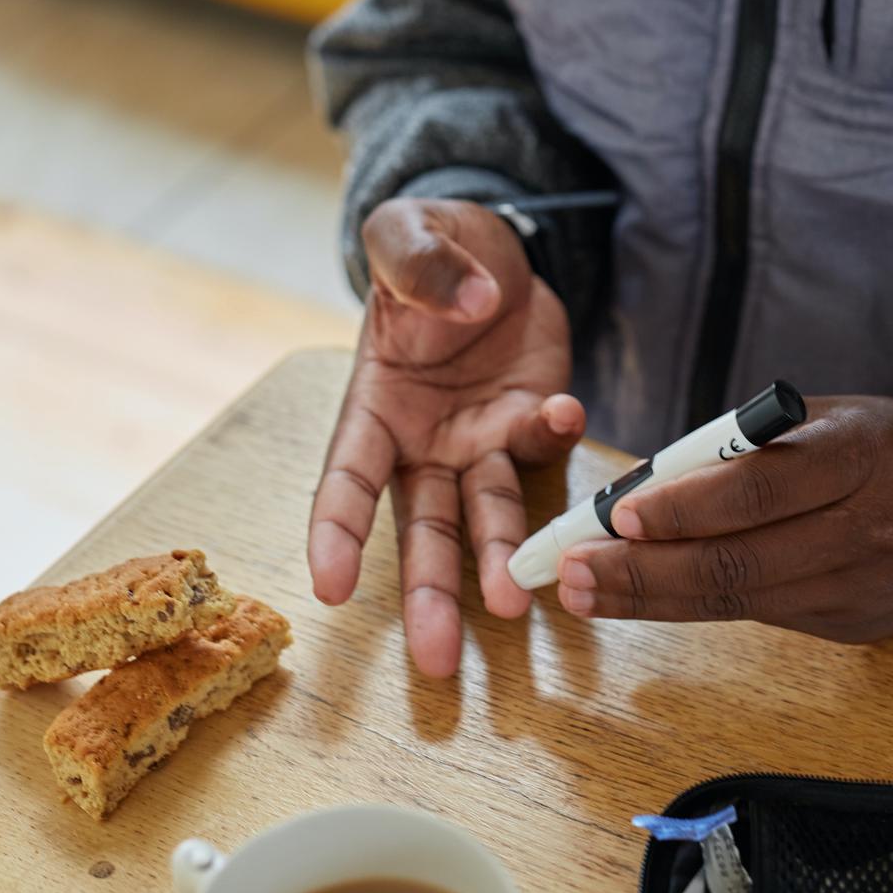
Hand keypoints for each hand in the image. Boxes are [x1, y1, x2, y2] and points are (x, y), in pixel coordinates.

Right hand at [308, 197, 580, 677]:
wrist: (495, 248)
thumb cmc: (429, 246)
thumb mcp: (405, 232)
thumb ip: (419, 262)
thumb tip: (466, 303)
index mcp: (374, 406)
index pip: (346, 478)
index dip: (335, 532)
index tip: (327, 588)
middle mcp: (424, 442)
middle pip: (421, 528)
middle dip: (427, 593)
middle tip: (437, 659)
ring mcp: (482, 440)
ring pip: (488, 513)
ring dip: (501, 557)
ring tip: (517, 602)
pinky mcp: (532, 424)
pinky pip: (546, 449)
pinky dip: (555, 439)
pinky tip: (565, 416)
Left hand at [557, 397, 892, 642]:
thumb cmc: (882, 445)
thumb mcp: (827, 418)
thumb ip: (749, 446)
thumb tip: (650, 485)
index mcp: (858, 455)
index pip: (759, 489)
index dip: (685, 507)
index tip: (619, 516)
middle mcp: (865, 528)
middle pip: (739, 563)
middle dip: (644, 573)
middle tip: (574, 573)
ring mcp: (860, 588)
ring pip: (740, 602)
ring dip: (653, 599)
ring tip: (587, 593)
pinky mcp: (852, 627)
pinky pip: (762, 614)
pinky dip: (697, 606)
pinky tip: (646, 595)